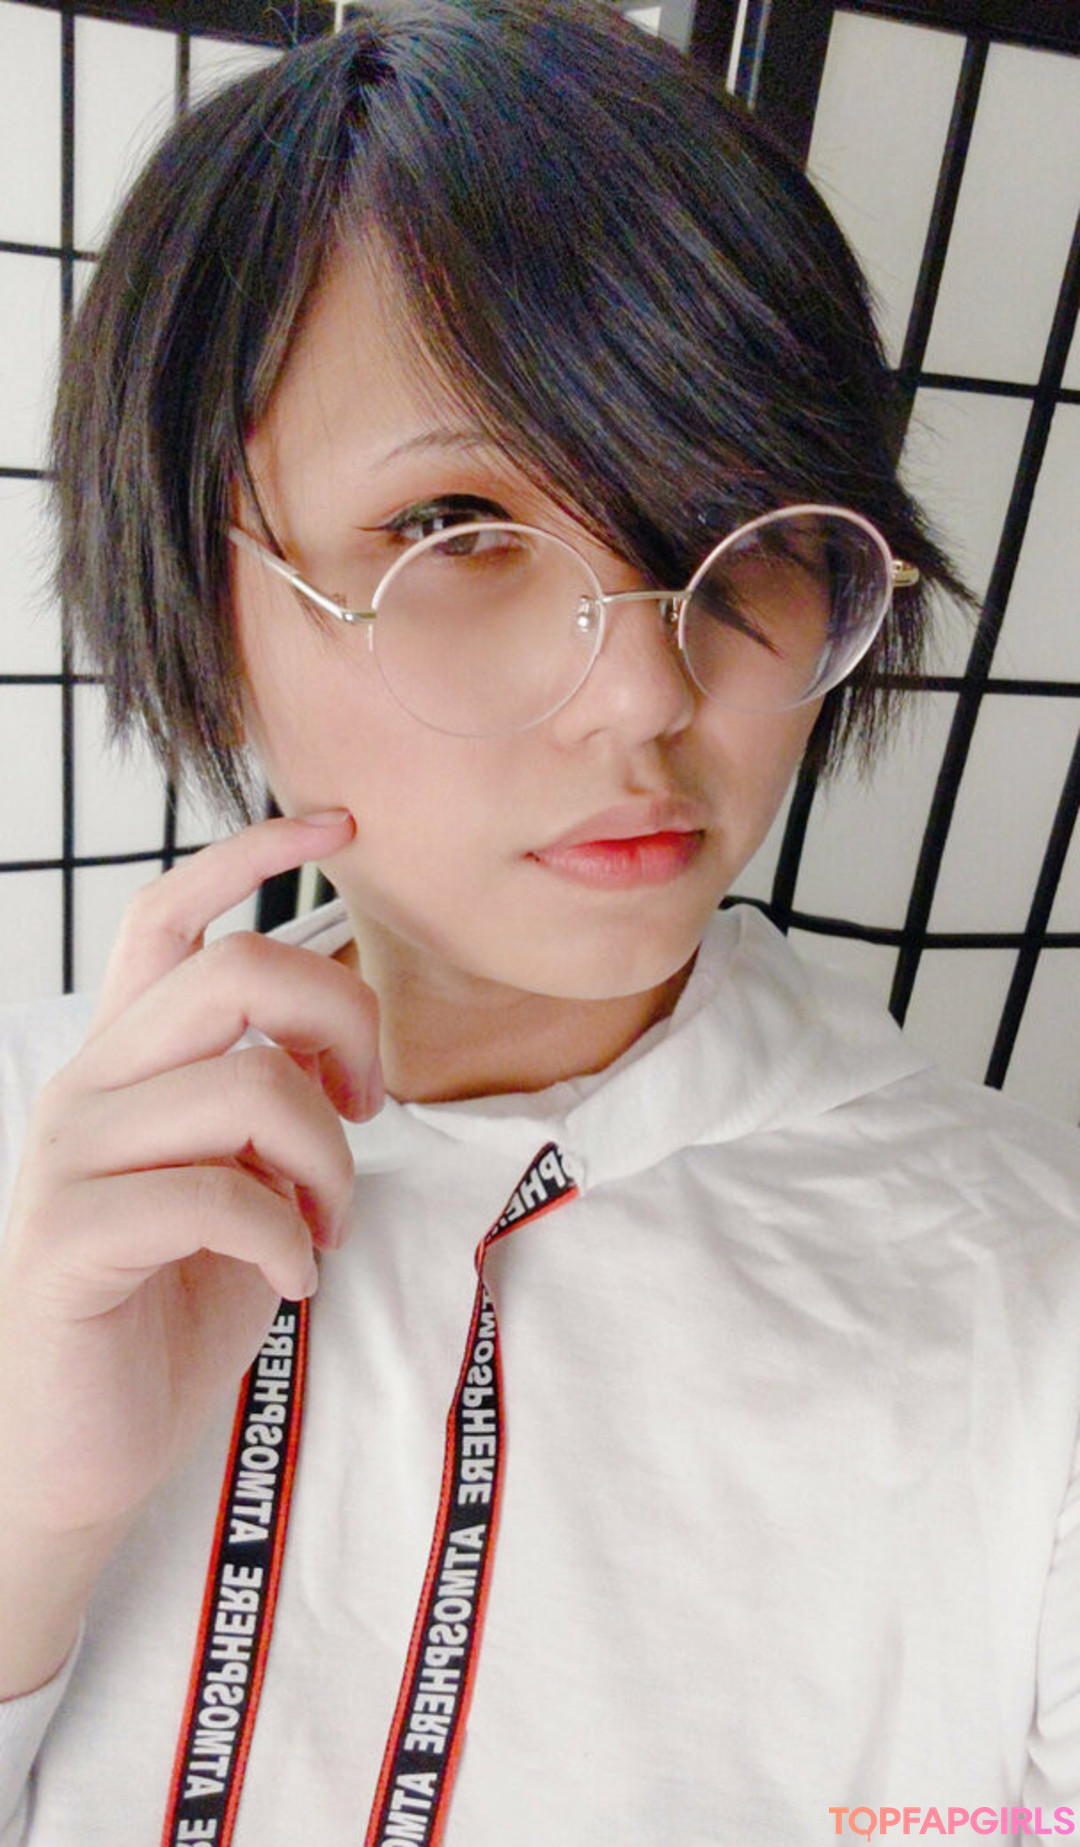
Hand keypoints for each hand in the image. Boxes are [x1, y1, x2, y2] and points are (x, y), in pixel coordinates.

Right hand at [0, 810, 374, 1551]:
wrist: (83, 1446)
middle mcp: (89, 1086)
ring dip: (328, 1162)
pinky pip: (216, 1198)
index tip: (340, 823)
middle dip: (342, 1024)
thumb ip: (270, 1100)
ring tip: (324, 1226)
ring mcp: (70, 1158)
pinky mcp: (68, 1239)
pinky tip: (292, 1281)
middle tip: (368, 1108)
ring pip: (247, 1088)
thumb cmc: (174, 1303)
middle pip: (235, 971)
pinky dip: (288, 1242)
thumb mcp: (241, 1180)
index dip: (252, 853)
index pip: (169, 915)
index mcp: (127, 1058)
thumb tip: (343, 1035)